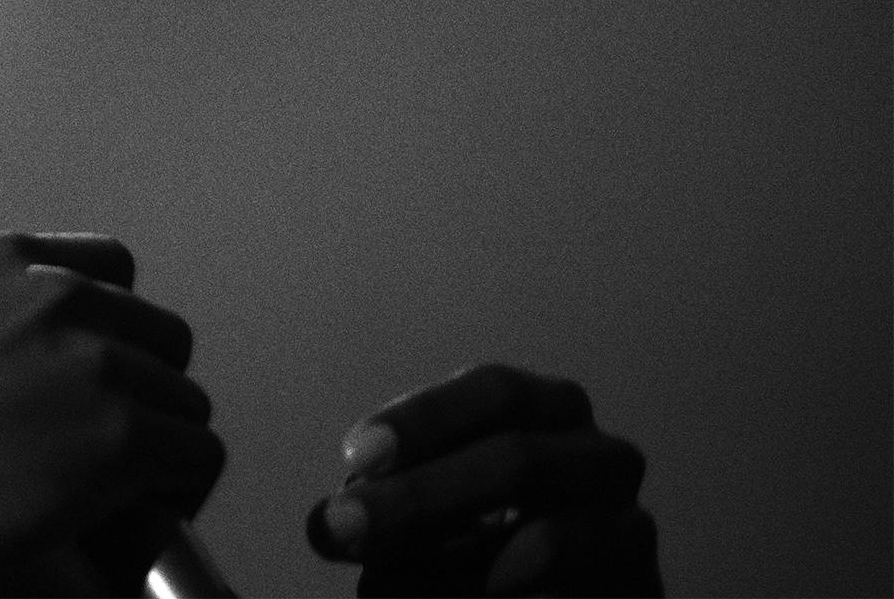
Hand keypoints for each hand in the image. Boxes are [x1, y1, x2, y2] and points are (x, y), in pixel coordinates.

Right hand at [0, 232, 223, 573]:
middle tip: (106, 436)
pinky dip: (178, 487)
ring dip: (162, 442)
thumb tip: (70, 354)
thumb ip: (10, 314)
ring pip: (186, 401)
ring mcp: (98, 364)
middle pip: (164, 337)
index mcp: (9, 257)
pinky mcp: (124, 435)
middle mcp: (62, 296)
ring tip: (118, 482)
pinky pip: (198, 454)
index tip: (97, 368)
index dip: (117, 326)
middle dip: (144, 387)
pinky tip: (138, 507)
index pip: (116, 266)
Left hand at [308, 364, 660, 595]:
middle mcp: (601, 460)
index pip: (496, 393)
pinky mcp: (642, 595)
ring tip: (380, 588)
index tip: (356, 455)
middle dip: (418, 497)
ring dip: (449, 569)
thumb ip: (386, 505)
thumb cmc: (479, 550)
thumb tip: (328, 522)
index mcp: (549, 415)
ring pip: (545, 545)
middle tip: (341, 528)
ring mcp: (630, 533)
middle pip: (517, 461)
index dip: (425, 418)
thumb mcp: (428, 511)